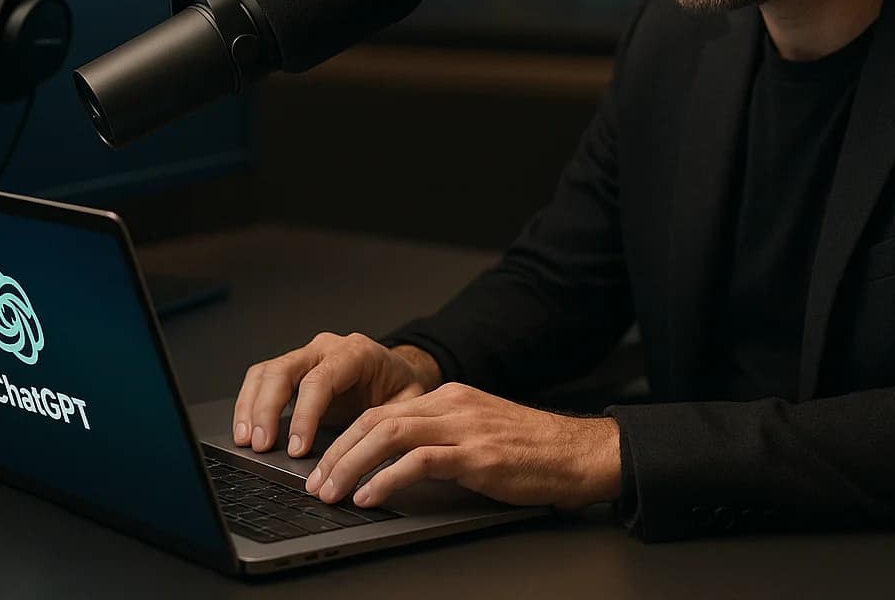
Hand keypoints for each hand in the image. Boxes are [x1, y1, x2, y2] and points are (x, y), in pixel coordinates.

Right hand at [232, 332, 441, 456]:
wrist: (398, 372)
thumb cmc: (402, 388)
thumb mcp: (408, 405)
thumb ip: (389, 426)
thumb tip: (370, 459)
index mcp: (356, 353)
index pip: (320, 380)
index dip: (304, 415)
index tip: (297, 448)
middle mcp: (326, 349)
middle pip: (284, 370)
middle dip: (268, 409)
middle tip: (262, 445)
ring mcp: (306, 356)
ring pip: (266, 372)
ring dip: (252, 406)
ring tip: (247, 440)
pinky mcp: (293, 370)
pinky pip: (262, 379)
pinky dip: (249, 404)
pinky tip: (246, 430)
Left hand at [304, 382, 620, 510]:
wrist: (578, 453)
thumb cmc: (533, 451)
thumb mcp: (480, 433)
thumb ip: (443, 438)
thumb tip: (397, 463)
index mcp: (450, 397)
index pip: (383, 411)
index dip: (348, 438)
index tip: (326, 464)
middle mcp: (451, 405)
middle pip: (377, 420)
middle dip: (339, 452)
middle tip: (316, 482)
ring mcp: (463, 427)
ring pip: (389, 435)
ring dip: (351, 465)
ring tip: (331, 492)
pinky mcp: (476, 454)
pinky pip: (418, 462)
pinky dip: (386, 479)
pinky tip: (370, 495)